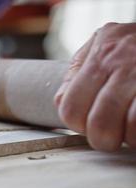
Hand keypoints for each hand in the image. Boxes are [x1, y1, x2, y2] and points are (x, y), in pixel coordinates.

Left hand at [55, 22, 135, 150]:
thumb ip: (77, 73)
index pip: (70, 107)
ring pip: (130, 129)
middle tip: (111, 136)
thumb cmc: (134, 44)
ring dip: (129, 139)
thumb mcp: (102, 45)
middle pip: (98, 124)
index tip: (87, 124)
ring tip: (131, 130)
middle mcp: (123, 62)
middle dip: (103, 139)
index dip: (77, 125)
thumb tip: (62, 102)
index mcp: (100, 55)